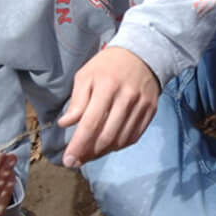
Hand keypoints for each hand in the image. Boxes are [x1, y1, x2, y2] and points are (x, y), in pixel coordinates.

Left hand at [57, 46, 159, 167]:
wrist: (142, 54)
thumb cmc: (107, 66)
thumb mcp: (86, 76)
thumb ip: (77, 101)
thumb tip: (66, 123)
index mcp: (106, 86)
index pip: (91, 123)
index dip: (79, 145)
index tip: (69, 160)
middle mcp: (126, 98)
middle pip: (107, 135)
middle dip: (89, 153)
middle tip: (77, 161)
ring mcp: (141, 106)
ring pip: (121, 140)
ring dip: (103, 152)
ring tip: (89, 155)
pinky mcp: (150, 111)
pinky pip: (133, 137)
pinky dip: (119, 146)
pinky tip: (107, 146)